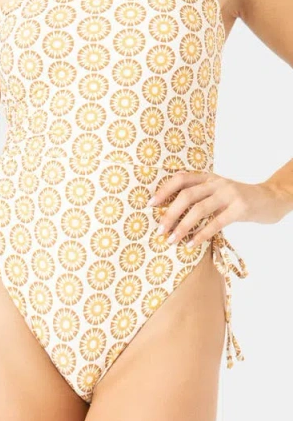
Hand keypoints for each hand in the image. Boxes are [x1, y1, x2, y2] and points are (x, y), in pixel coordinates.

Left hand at [147, 170, 291, 247]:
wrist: (270, 199)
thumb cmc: (238, 199)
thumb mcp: (217, 191)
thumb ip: (199, 195)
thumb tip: (170, 210)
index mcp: (208, 177)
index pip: (181, 179)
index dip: (164, 190)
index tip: (151, 205)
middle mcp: (216, 182)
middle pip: (186, 195)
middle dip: (170, 213)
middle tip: (160, 229)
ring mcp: (229, 194)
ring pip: (199, 209)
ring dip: (182, 226)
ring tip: (172, 240)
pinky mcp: (240, 208)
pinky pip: (216, 222)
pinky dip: (201, 234)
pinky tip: (192, 244)